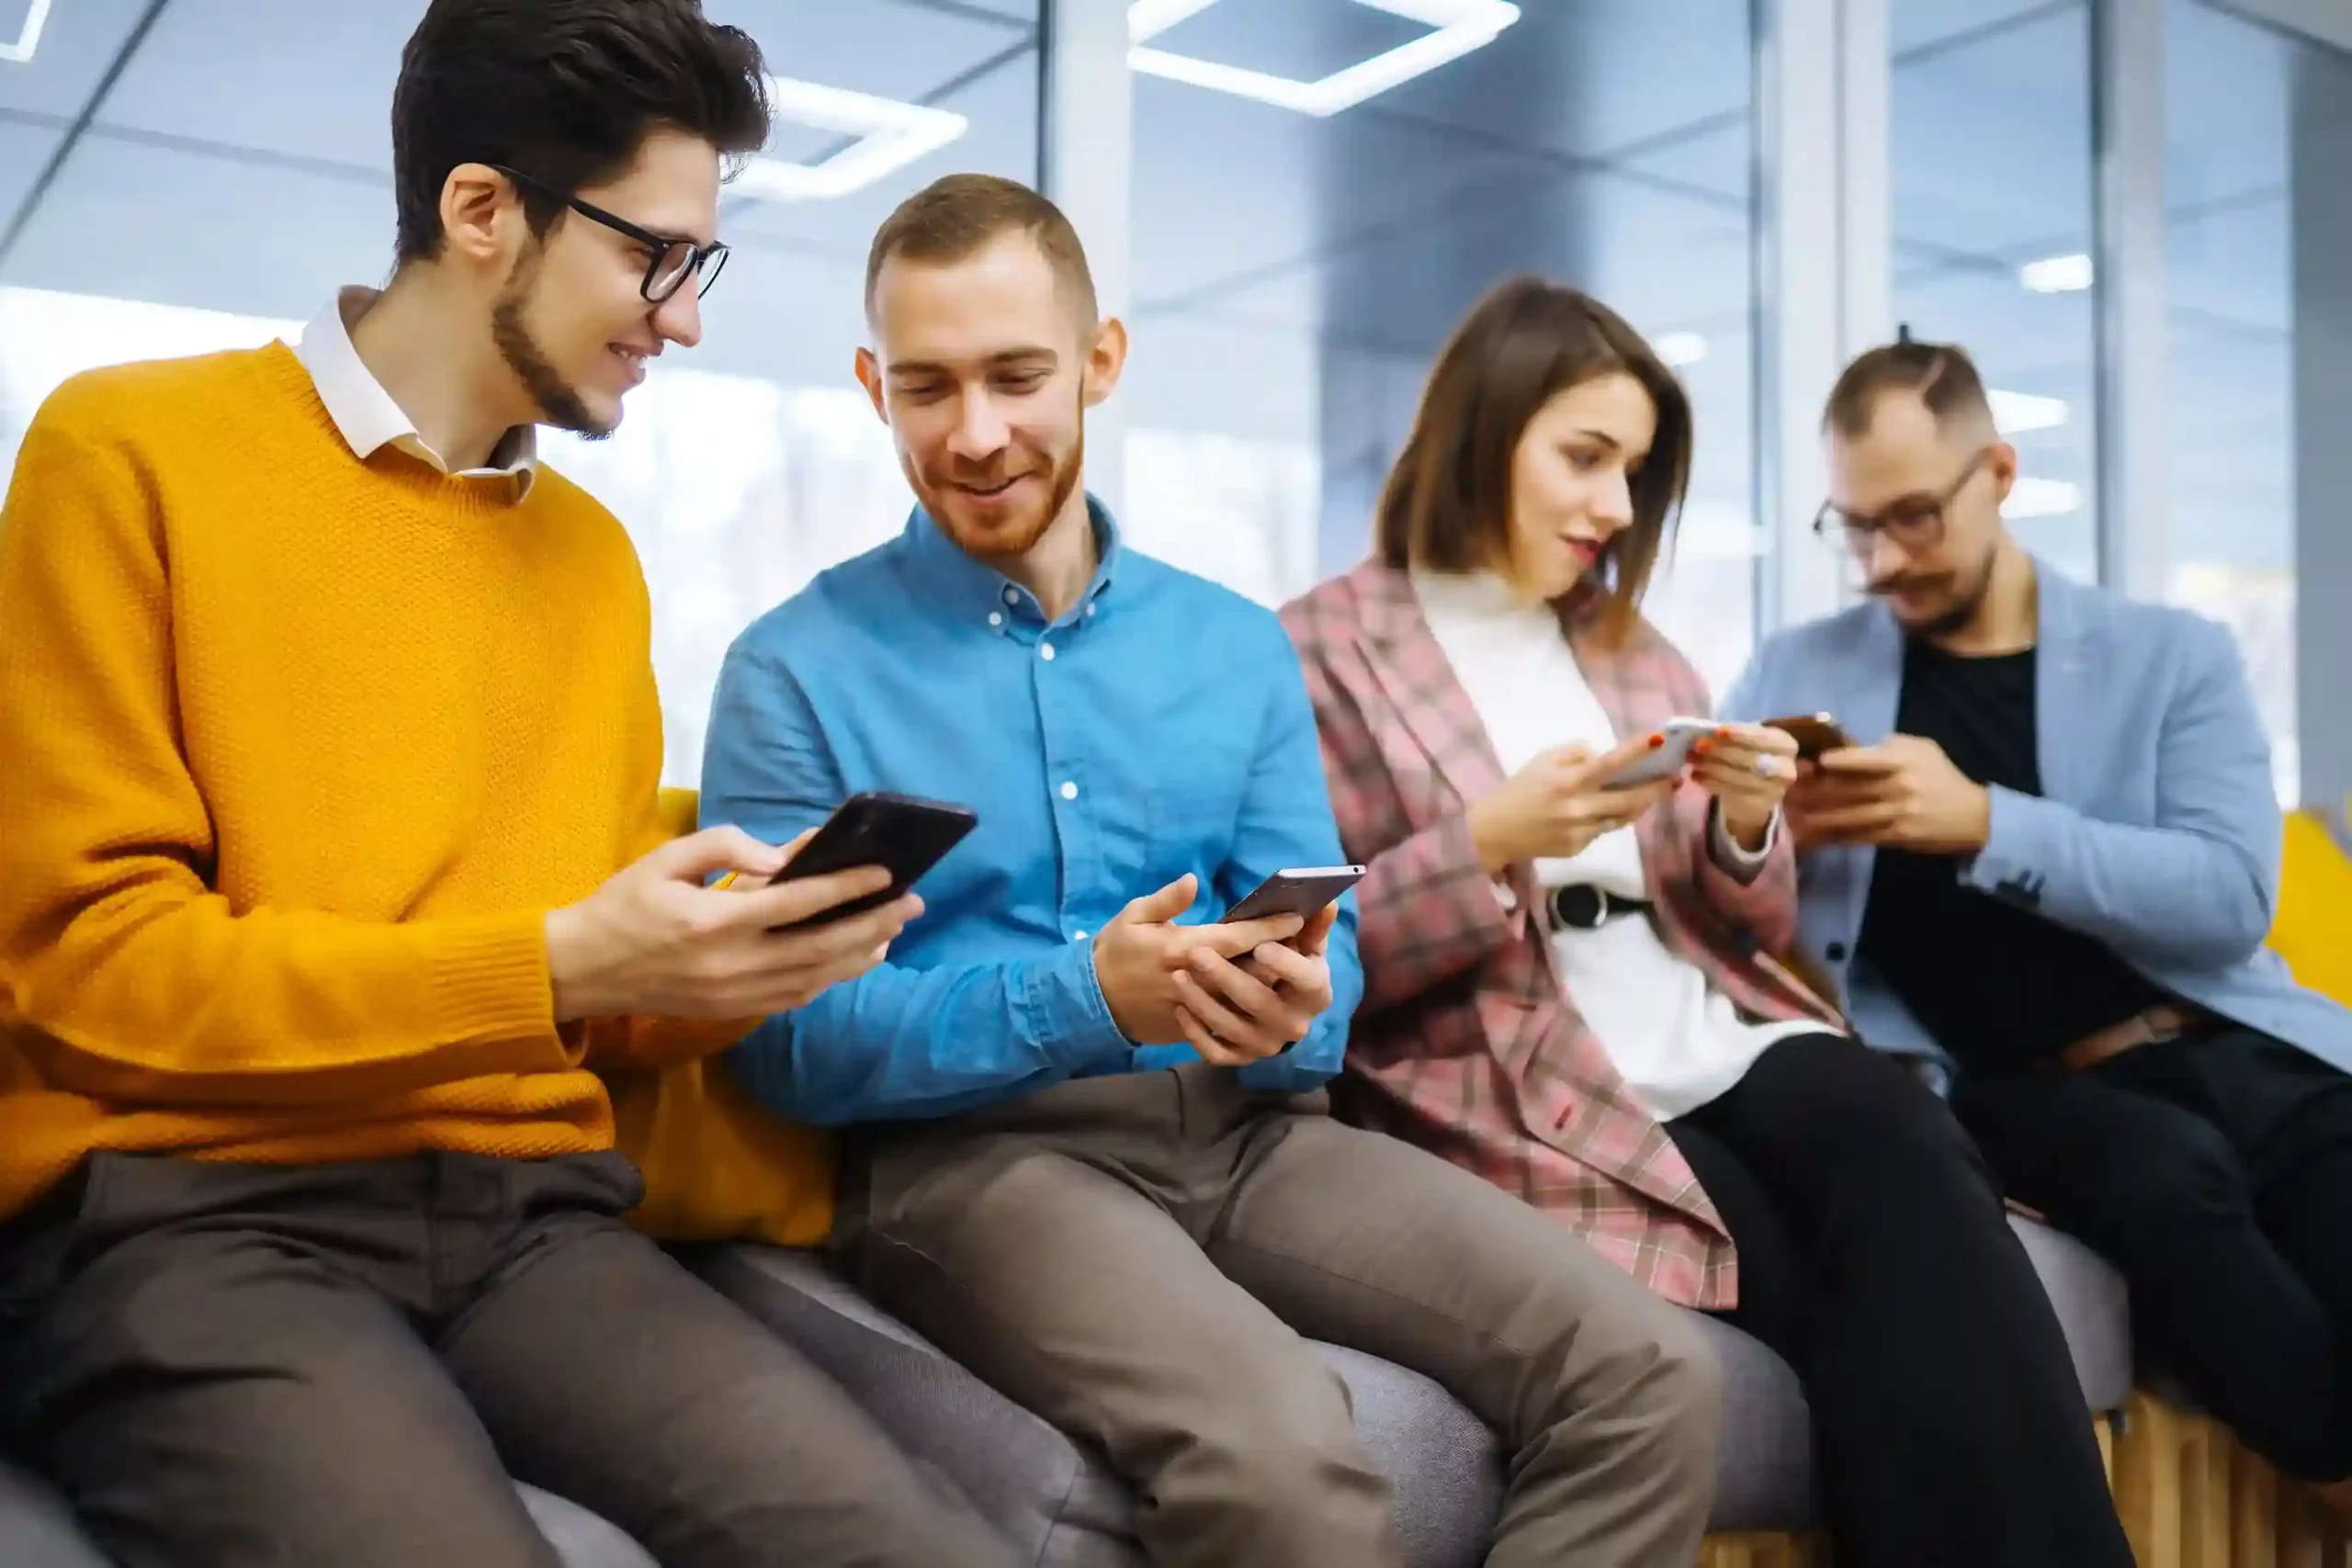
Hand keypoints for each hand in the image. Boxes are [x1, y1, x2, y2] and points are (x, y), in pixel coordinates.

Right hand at [545, 826, 920, 1019]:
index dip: (847, 887)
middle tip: (913, 902)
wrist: (581, 970)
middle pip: (822, 946)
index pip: (798, 903)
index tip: (886, 873)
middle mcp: (732, 965)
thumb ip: (725, 847)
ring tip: (894, 929)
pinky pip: (796, 997)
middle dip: (874, 923)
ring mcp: (735, 996)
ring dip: (862, 953)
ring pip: (816, 978)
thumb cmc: (623, 904)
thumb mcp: (665, 859)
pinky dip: (832, 978)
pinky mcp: (734, 1012)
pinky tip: (854, 958)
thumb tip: (784, 858)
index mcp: (713, 922)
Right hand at [1092, 875, 1303, 1047]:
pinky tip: (1264, 995)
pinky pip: (1228, 1022)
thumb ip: (1167, 899)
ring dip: (1269, 983)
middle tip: (1305, 942)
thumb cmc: (1115, 951)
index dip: (1270, 928)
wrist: (1091, 1001)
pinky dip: (1248, 1008)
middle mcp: (1193, 980)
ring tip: (1293, 967)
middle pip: (1249, 970)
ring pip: (1244, 999)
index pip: (1237, 938)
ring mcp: (1193, 1008)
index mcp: (1181, 948)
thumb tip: (1193, 879)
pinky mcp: (1190, 1029)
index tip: (1296, 918)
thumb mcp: (1134, 916)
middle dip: (1279, 957)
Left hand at [1171, 903, 1338, 1066]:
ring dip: (1202, 1002)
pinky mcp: (1242, 1057)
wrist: (1268, 1002)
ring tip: (1178, 976)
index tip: (1260, 947)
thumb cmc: (1283, 962)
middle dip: (1227, 977)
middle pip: (1260, 1002)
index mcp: (1315, 992)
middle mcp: (1294, 1023)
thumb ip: (1312, 924)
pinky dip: (1196, 1034)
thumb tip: (1327, 902)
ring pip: (1231, 1027)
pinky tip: (1180, 1009)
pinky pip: (1216, 1053)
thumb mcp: (1301, 943)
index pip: (1308, 981)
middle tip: (1197, 954)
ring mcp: (1267, 1044)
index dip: (1286, 965)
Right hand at [1467, 733, 1679, 874]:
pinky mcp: (1579, 848)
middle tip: (1675, 779)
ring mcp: (1580, 831)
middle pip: (1630, 798)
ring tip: (1655, 793)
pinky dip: (1609, 818)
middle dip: (1657, 788)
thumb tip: (1602, 755)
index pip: (1610, 762)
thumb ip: (1576, 753)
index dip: (1637, 750)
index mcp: (1568, 781)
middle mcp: (1578, 808)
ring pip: (1622, 817)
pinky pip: (1603, 830)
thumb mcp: (1543, 760)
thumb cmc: (1520, 789)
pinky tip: (1608, 810)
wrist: (1495, 831)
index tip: (1660, 739)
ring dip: (1641, 805)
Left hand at [1686, 723, 1799, 847]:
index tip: (1716, 731)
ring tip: (1693, 761)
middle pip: (1751, 759)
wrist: (1756, 791)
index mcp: (1785, 744)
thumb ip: (1732, 736)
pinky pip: (1733, 793)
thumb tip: (1704, 733)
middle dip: (1721, 752)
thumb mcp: (1747, 742)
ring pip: (1740, 777)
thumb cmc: (1749, 756)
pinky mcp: (1761, 806)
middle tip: (1697, 746)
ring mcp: (1776, 790)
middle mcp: (1786, 768)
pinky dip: (1712, 784)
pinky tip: (1697, 776)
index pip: (1762, 737)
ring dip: (1712, 768)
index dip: (1740, 734)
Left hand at [1785, 734, 1990, 853]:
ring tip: (1793, 814)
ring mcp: (1896, 814)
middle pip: (1850, 789)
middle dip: (1818, 790)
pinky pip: (1860, 836)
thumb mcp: (1923, 749)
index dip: (1839, 760)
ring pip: (1850, 815)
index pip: (1865, 760)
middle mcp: (1897, 787)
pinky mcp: (1895, 836)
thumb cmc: (1942, 776)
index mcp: (1902, 762)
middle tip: (1790, 788)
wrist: (1973, 815)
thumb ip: (1891, 745)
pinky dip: (1837, 836)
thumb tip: (1855, 747)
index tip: (1816, 760)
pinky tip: (1816, 834)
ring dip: (1820, 816)